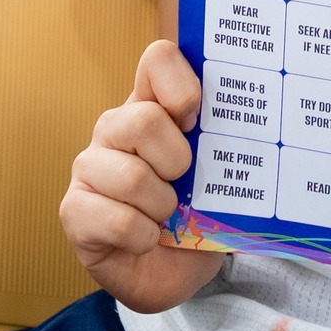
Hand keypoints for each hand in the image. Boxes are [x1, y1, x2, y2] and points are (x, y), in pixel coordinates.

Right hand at [61, 40, 220, 310]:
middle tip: (184, 182)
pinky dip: (144, 236)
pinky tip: (146, 238)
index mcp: (152, 104)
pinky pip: (117, 219)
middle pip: (143, 120)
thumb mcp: (217, 170)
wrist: (174, 272)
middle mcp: (115, 127)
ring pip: (131, 176)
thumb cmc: (196, 212)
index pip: (158, 58)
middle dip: (176, 161)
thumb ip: (224, 139)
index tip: (198, 120)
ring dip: (162, 207)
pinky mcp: (74, 210)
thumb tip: (256, 120)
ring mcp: (89, 166)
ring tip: (166, 216)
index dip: (182, 85)